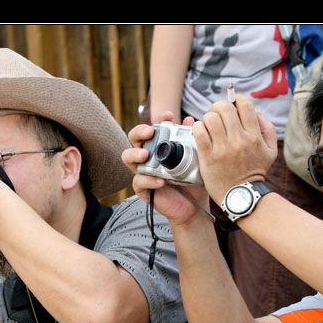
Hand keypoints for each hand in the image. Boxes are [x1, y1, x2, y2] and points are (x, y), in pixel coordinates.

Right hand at [122, 113, 209, 227]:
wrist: (193, 206)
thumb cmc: (192, 181)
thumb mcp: (195, 161)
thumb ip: (191, 141)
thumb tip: (190, 120)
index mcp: (159, 147)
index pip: (153, 129)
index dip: (157, 120)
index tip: (168, 115)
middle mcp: (148, 157)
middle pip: (134, 139)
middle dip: (139, 132)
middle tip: (150, 132)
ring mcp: (143, 172)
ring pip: (128, 157)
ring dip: (135, 154)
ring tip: (145, 155)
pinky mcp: (142, 189)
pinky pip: (139, 181)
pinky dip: (149, 180)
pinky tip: (160, 181)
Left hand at [193, 95, 278, 202]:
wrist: (242, 196)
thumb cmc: (255, 172)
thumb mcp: (270, 151)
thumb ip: (267, 128)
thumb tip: (256, 111)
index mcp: (254, 136)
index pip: (244, 105)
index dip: (235, 100)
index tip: (232, 106)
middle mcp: (239, 140)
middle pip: (224, 108)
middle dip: (218, 107)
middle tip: (216, 114)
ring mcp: (223, 149)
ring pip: (210, 118)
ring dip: (207, 118)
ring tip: (208, 125)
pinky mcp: (209, 157)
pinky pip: (199, 132)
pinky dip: (198, 128)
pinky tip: (201, 132)